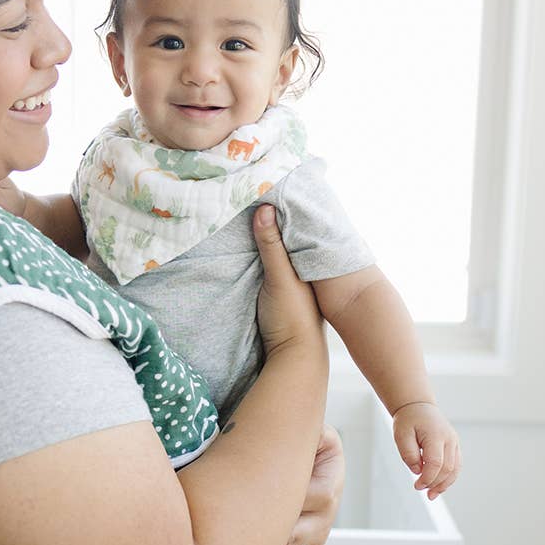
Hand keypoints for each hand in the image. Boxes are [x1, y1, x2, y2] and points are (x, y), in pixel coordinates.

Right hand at [252, 205, 324, 356]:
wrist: (294, 358)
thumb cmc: (294, 317)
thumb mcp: (281, 278)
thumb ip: (272, 247)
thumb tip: (265, 208)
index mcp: (305, 260)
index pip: (292, 225)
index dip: (280, 207)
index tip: (262, 186)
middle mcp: (298, 268)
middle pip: (282, 237)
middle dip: (268, 219)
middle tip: (246, 195)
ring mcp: (287, 281)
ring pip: (273, 252)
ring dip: (259, 239)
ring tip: (238, 214)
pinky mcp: (274, 294)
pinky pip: (264, 267)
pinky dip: (255, 256)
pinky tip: (239, 249)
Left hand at [265, 423, 344, 544]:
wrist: (291, 438)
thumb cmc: (285, 426)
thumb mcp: (303, 423)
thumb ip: (303, 428)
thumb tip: (303, 431)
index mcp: (329, 470)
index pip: (316, 495)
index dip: (293, 505)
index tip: (267, 513)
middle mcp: (329, 502)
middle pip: (309, 530)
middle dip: (282, 543)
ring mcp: (320, 525)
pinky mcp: (307, 541)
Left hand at [392, 402, 461, 500]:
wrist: (418, 407)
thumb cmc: (408, 420)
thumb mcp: (401, 434)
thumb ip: (409, 453)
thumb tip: (418, 471)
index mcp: (436, 435)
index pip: (436, 463)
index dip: (427, 478)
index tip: (417, 485)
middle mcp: (449, 439)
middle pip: (447, 468)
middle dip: (435, 483)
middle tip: (420, 489)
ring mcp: (454, 442)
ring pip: (455, 469)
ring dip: (444, 484)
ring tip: (432, 494)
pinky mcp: (454, 446)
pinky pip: (455, 465)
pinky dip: (448, 478)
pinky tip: (438, 486)